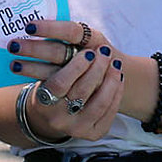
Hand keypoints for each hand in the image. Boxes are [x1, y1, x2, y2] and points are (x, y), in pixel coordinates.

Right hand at [7, 20, 126, 141]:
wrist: (52, 116)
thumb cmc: (50, 85)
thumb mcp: (45, 72)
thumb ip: (52, 54)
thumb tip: (57, 27)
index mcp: (42, 100)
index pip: (59, 82)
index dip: (76, 67)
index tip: (88, 52)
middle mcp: (57, 118)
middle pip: (82, 91)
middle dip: (97, 69)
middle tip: (105, 52)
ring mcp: (76, 128)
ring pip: (100, 103)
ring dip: (111, 79)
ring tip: (115, 63)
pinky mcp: (92, 134)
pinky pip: (109, 112)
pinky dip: (116, 92)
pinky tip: (118, 77)